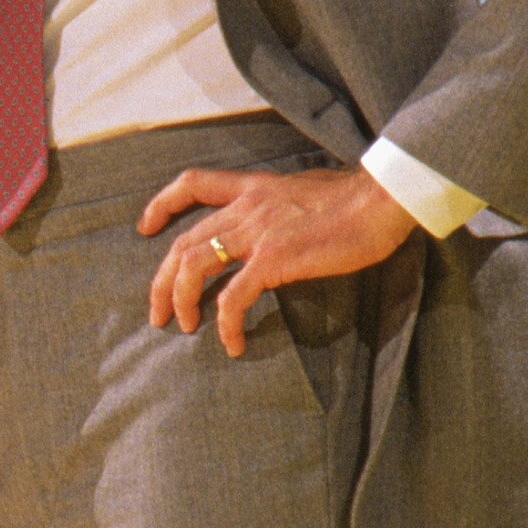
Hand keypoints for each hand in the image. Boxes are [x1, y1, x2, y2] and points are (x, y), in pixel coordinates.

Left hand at [140, 164, 414, 357]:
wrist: (382, 199)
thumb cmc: (357, 200)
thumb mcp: (306, 191)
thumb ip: (282, 206)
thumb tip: (282, 226)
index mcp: (253, 188)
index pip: (192, 184)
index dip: (162, 204)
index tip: (145, 227)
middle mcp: (246, 208)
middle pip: (183, 241)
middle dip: (162, 280)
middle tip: (157, 312)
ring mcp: (257, 233)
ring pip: (194, 266)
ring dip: (181, 300)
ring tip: (184, 327)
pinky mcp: (274, 259)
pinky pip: (234, 297)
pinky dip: (226, 323)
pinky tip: (232, 343)